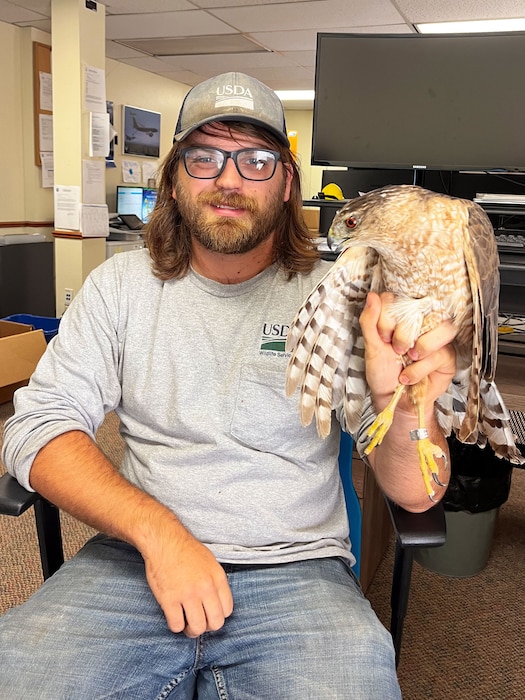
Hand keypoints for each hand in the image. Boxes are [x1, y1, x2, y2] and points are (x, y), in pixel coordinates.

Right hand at [143, 528, 233, 637]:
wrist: (164, 540)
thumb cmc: (185, 550)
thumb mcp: (210, 562)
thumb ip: (216, 582)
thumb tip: (217, 603)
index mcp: (217, 578)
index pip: (227, 610)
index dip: (218, 615)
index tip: (209, 613)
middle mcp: (205, 587)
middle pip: (215, 623)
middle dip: (207, 626)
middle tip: (198, 621)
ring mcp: (187, 594)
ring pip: (197, 628)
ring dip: (191, 630)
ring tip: (186, 622)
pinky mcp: (169, 599)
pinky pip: (176, 625)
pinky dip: (175, 625)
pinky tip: (173, 616)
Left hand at [359, 291, 456, 411]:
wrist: (393, 400)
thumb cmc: (383, 373)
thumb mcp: (371, 348)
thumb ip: (369, 322)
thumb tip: (372, 296)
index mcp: (401, 318)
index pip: (400, 298)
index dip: (390, 315)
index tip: (382, 335)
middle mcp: (421, 324)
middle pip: (423, 309)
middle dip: (403, 332)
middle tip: (394, 349)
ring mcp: (436, 338)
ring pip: (442, 326)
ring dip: (421, 345)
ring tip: (407, 358)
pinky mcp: (447, 356)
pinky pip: (440, 353)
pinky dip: (420, 368)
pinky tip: (408, 376)